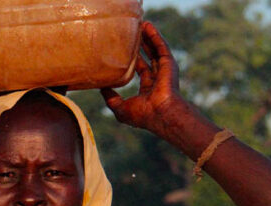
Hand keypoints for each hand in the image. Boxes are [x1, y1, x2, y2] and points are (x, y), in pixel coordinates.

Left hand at [101, 22, 188, 136]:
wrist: (160, 114)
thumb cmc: (142, 115)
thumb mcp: (119, 107)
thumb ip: (110, 97)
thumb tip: (100, 88)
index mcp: (149, 88)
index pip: (142, 70)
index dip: (136, 60)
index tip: (127, 51)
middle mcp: (158, 78)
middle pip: (149, 57)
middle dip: (143, 45)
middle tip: (134, 35)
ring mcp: (165, 71)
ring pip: (155, 49)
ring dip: (149, 37)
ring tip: (141, 25)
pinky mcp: (169, 64)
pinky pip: (161, 47)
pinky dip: (155, 36)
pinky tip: (148, 27)